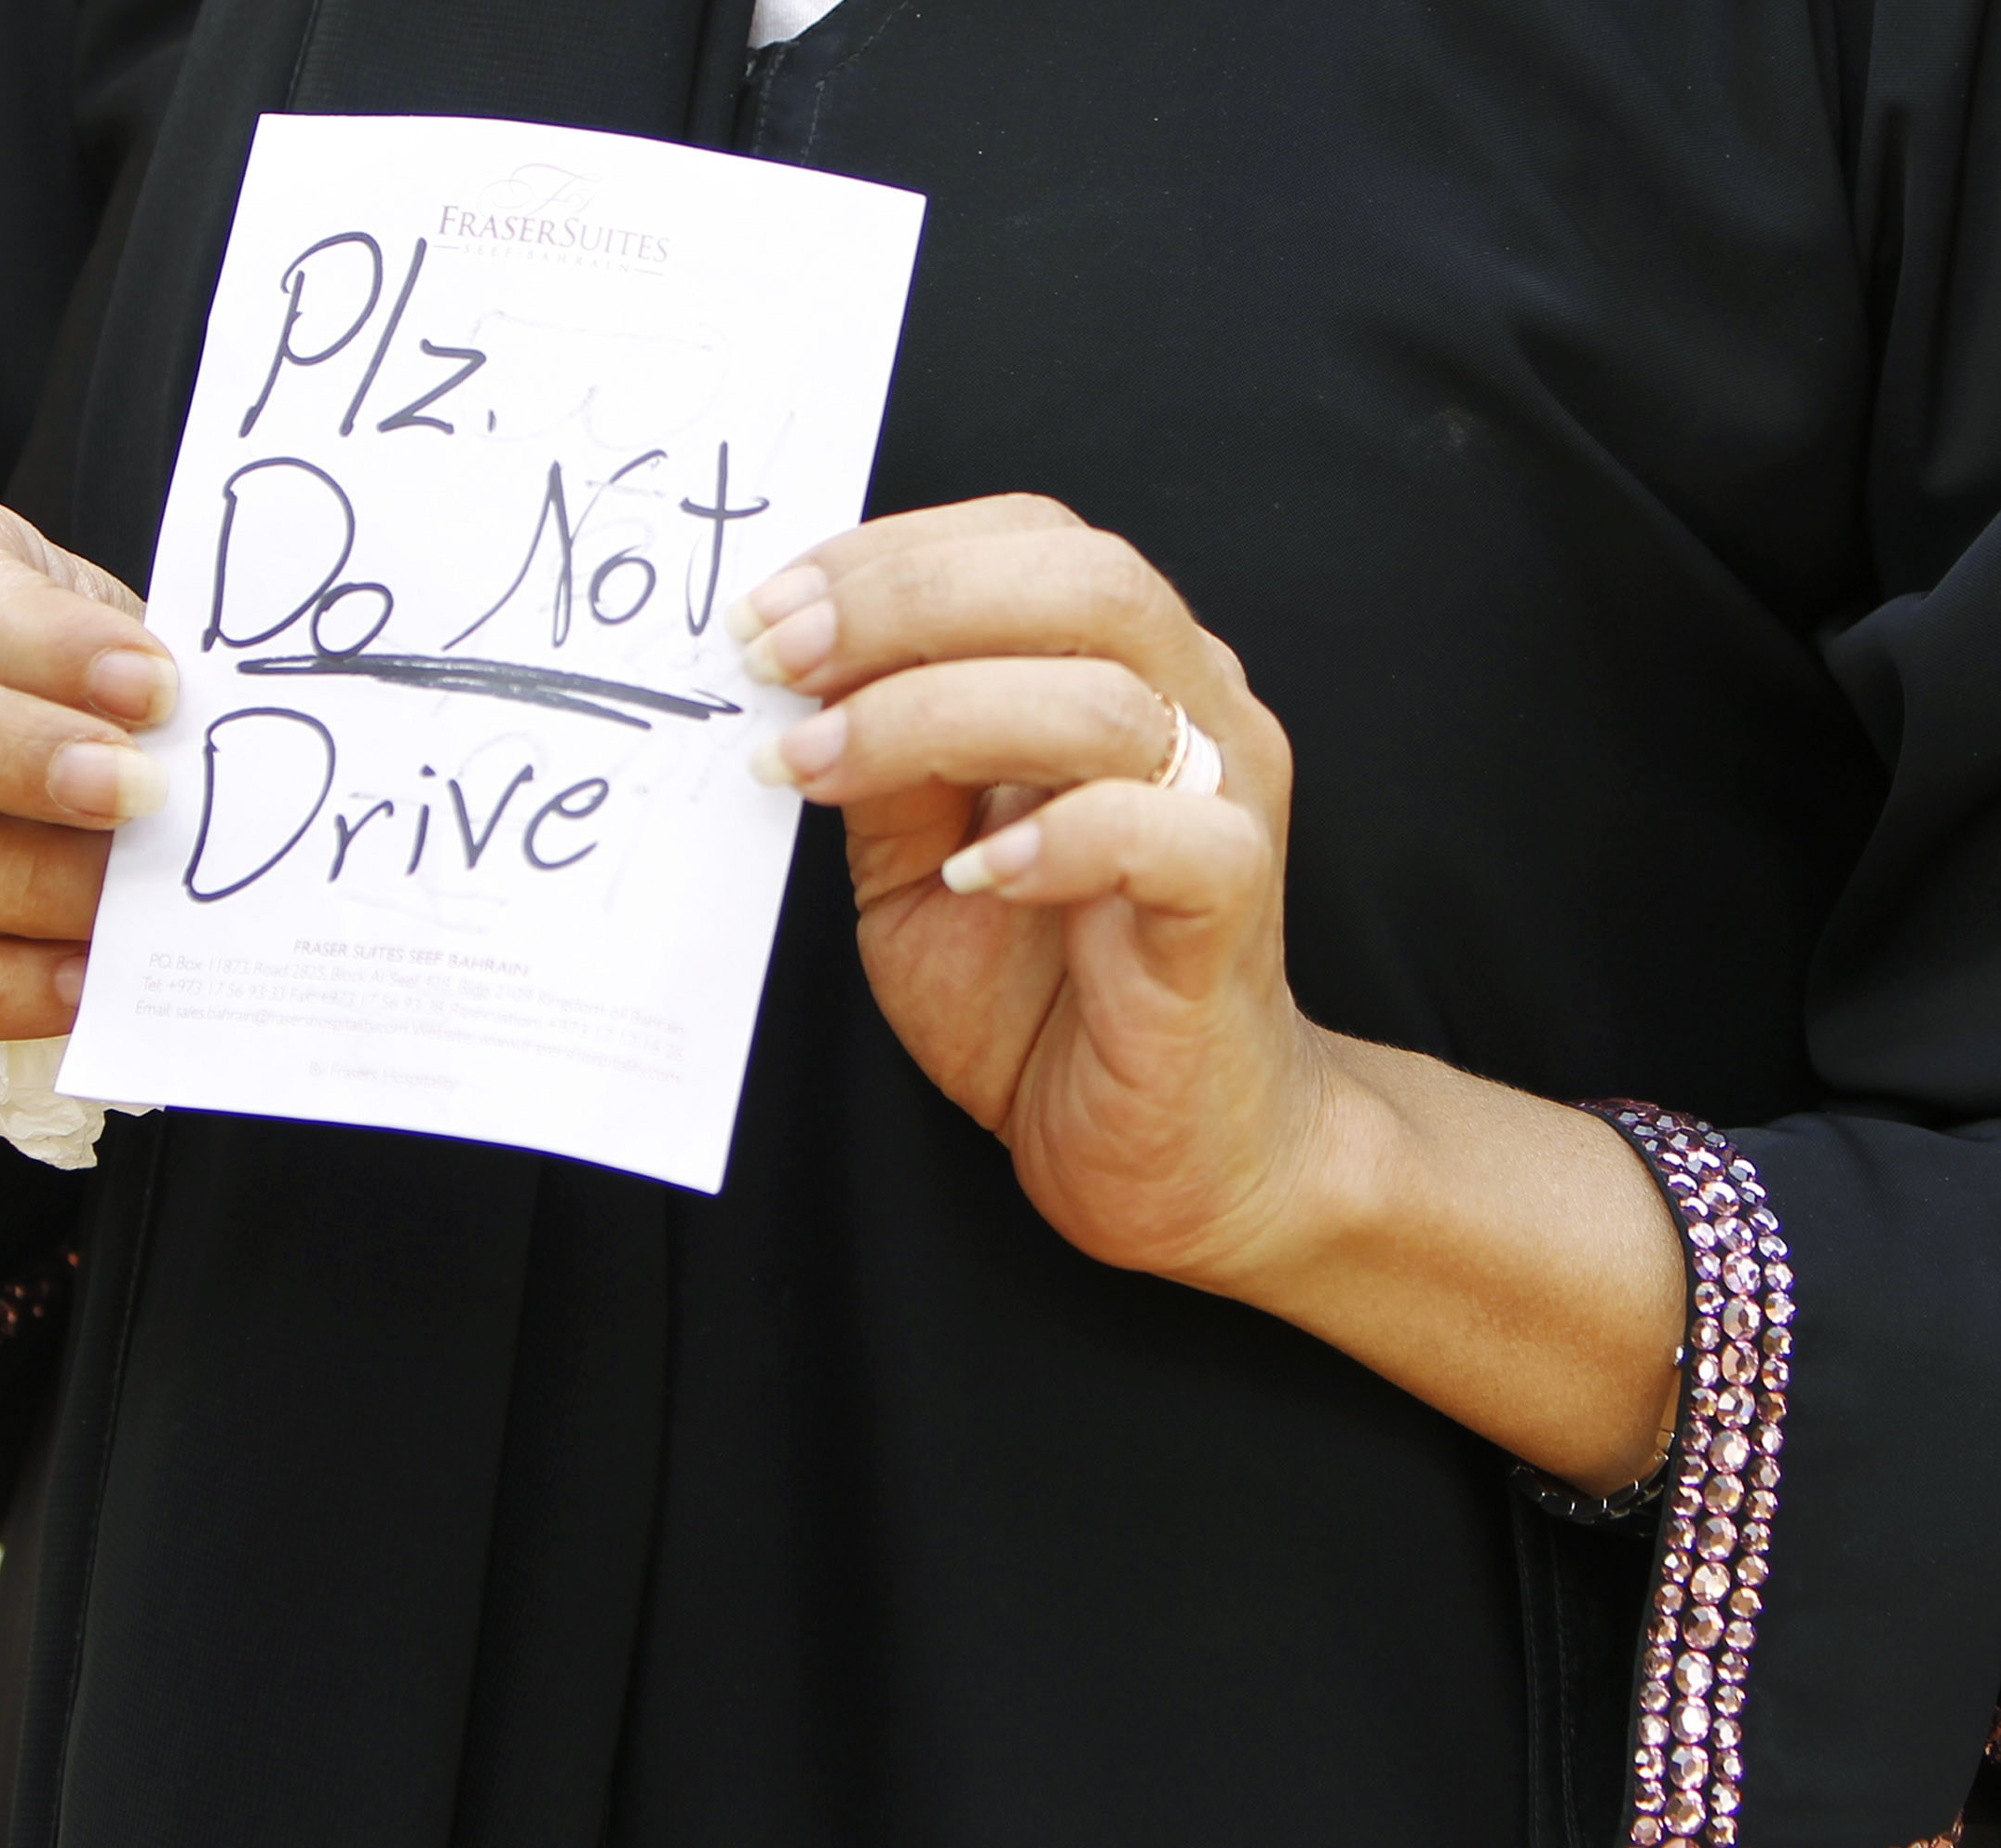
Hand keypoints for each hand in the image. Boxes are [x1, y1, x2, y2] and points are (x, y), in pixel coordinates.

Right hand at [0, 495, 174, 1052]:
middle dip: (13, 761)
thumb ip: (156, 688)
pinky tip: (70, 990)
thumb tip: (227, 765)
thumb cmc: (100, 689)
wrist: (51, 749)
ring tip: (120, 918)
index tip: (156, 687)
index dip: (49, 640)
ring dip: (6, 891)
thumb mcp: (130, 649)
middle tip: (139, 803)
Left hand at [735, 495, 1685, 1489]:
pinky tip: (973, 874)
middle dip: (908, 602)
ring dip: (934, 717)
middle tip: (778, 659)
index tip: (767, 610)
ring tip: (817, 768)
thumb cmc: (1048, 999)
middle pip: (1086, 581)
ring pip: (1109, 697)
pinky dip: (1060, 838)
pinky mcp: (1233, 909)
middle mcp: (1196, 709)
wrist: (1173, 1152)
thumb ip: (883, 766)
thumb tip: (790, 672)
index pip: (1033, 541)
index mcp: (1126, 670)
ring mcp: (1227, 804)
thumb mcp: (916, 866)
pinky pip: (1173, 835)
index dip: (895, 555)